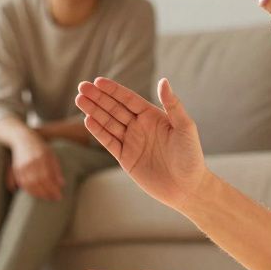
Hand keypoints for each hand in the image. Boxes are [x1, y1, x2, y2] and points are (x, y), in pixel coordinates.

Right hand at [9, 134, 63, 200]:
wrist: (21, 138)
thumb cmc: (39, 147)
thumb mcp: (50, 155)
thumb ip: (56, 169)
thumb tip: (61, 184)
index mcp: (41, 157)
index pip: (47, 177)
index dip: (53, 189)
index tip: (59, 196)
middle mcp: (31, 162)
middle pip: (38, 182)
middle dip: (46, 193)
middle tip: (53, 199)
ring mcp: (22, 166)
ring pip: (29, 184)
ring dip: (38, 194)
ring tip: (46, 197)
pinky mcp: (17, 169)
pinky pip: (22, 183)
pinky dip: (29, 190)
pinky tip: (36, 194)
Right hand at [75, 77, 207, 210]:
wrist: (187, 188)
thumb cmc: (191, 157)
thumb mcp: (185, 128)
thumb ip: (173, 105)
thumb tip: (163, 81)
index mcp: (153, 116)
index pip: (129, 99)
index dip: (113, 90)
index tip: (98, 81)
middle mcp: (140, 127)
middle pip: (114, 109)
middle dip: (98, 98)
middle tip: (82, 87)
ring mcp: (131, 142)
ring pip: (108, 123)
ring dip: (94, 111)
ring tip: (79, 100)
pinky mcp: (125, 158)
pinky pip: (109, 142)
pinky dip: (98, 132)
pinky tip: (88, 121)